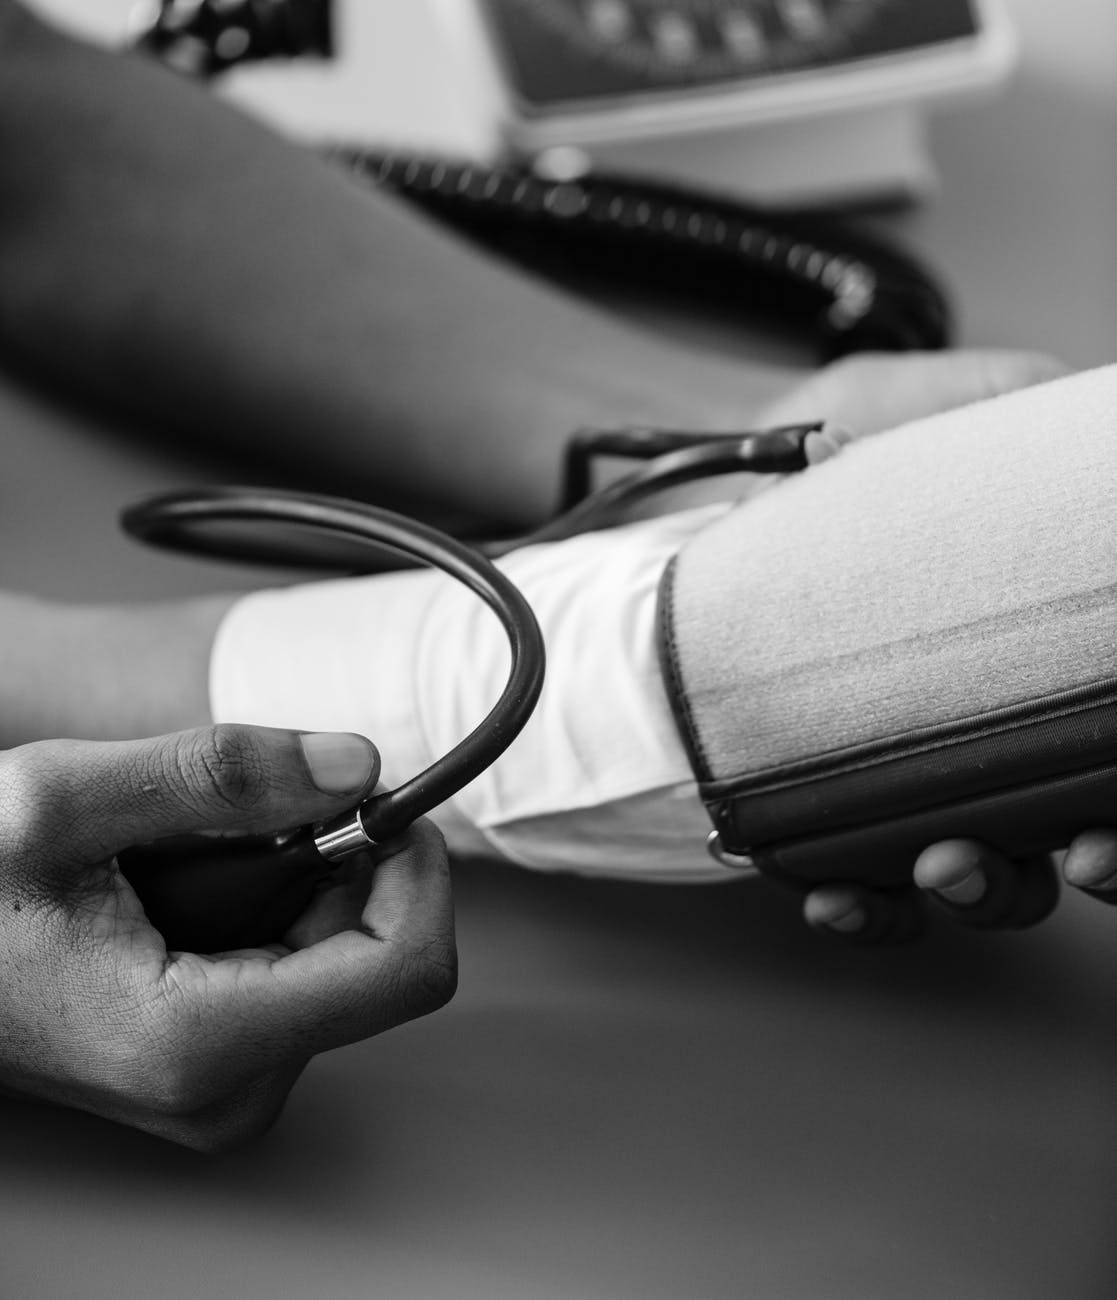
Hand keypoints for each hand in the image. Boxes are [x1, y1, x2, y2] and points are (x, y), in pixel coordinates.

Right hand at [0, 725, 454, 1149]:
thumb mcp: (64, 799)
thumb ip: (224, 774)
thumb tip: (357, 765)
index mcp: (197, 1041)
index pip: (405, 969)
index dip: (415, 870)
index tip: (379, 801)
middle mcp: (224, 1088)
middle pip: (376, 956)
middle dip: (333, 864)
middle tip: (240, 818)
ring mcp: (221, 1086)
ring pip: (339, 958)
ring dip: (288, 880)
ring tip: (183, 859)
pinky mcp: (215, 1066)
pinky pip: (296, 972)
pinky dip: (265, 907)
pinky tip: (183, 891)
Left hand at [775, 350, 1111, 942]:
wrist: (648, 538)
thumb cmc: (767, 476)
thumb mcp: (877, 409)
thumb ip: (986, 405)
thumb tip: (1076, 404)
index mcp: (1015, 637)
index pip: (1101, 716)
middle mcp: (974, 718)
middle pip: (1082, 817)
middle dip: (1100, 850)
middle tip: (1086, 850)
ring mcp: (901, 778)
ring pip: (991, 876)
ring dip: (990, 888)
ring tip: (944, 862)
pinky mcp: (824, 821)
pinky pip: (868, 895)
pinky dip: (869, 910)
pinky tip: (838, 894)